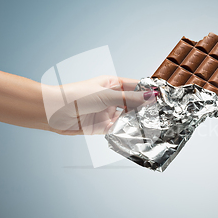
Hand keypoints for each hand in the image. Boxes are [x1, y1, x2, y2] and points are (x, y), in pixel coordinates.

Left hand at [42, 75, 157, 134]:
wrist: (53, 112)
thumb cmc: (75, 96)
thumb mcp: (106, 95)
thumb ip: (129, 98)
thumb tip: (151, 96)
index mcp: (112, 84)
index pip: (136, 86)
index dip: (149, 91)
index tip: (164, 97)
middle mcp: (111, 98)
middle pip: (134, 103)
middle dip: (146, 108)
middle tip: (162, 114)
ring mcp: (107, 112)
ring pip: (128, 117)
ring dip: (138, 121)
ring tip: (153, 125)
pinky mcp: (102, 127)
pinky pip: (119, 129)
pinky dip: (128, 131)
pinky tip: (138, 133)